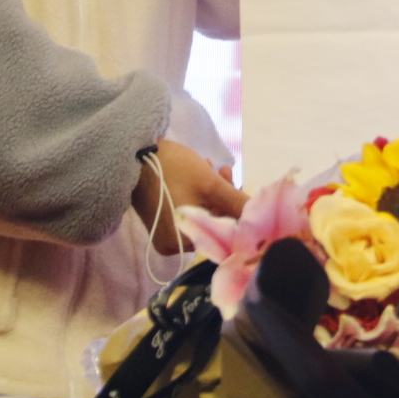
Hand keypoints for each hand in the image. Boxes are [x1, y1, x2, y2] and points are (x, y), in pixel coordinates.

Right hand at [132, 138, 248, 253]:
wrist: (135, 151)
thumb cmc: (173, 169)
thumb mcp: (211, 184)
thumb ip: (238, 203)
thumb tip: (262, 218)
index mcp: (182, 243)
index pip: (222, 236)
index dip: (236, 214)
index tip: (240, 190)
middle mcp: (172, 246)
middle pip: (212, 225)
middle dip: (224, 199)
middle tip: (225, 173)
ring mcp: (166, 233)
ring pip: (203, 215)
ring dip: (214, 193)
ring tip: (215, 168)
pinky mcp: (162, 220)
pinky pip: (189, 210)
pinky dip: (200, 194)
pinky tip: (203, 172)